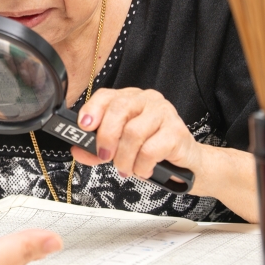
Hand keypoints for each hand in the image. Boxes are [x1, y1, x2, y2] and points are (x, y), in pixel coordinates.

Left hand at [71, 87, 204, 183]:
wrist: (186, 163)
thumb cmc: (152, 150)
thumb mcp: (119, 149)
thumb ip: (97, 149)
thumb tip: (77, 150)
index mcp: (130, 99)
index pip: (107, 95)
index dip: (93, 109)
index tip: (84, 126)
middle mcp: (147, 100)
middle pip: (119, 110)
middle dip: (107, 137)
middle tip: (105, 157)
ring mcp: (164, 112)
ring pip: (133, 133)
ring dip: (125, 158)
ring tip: (127, 168)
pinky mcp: (176, 131)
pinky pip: (150, 150)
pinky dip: (142, 165)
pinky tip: (144, 169)